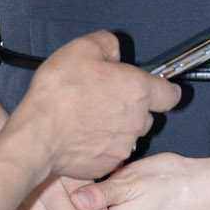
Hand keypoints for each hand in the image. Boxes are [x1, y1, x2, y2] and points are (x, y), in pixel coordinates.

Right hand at [15, 31, 180, 183]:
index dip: (164, 90)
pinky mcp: (108, 165)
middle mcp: (137, 120)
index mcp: (138, 90)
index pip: (171, 94)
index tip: (156, 88)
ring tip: (88, 119)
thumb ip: (107, 44)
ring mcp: (124, 146)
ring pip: (128, 135)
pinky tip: (81, 136)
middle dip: (131, 108)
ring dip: (116, 128)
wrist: (38, 135)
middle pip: (146, 115)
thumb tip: (114, 50)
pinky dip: (100, 146)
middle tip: (104, 99)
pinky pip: (110, 153)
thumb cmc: (59, 92)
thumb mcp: (81, 48)